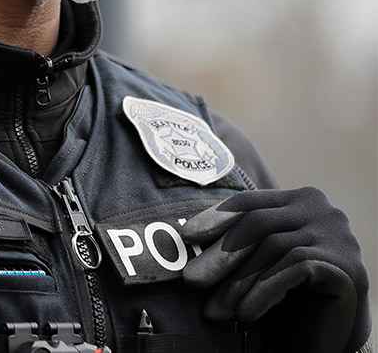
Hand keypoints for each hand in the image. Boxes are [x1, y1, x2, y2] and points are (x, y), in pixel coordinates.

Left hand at [181, 187, 369, 352]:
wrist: (334, 331)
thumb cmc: (291, 292)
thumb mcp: (262, 259)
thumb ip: (240, 240)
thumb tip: (185, 235)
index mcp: (299, 199)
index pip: (249, 202)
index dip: (215, 217)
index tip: (186, 236)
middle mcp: (322, 210)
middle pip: (258, 225)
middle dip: (220, 255)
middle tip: (191, 281)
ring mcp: (338, 235)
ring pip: (273, 248)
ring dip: (238, 283)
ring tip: (216, 310)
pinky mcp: (345, 263)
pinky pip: (294, 268)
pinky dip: (264, 292)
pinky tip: (246, 314)